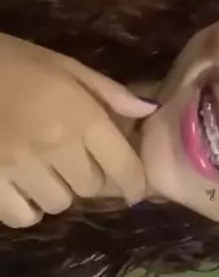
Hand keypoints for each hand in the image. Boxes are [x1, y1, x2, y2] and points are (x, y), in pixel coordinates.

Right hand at [0, 35, 155, 227]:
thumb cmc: (11, 59)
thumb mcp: (64, 65)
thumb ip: (108, 92)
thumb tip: (147, 112)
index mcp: (80, 115)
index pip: (122, 166)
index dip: (134, 183)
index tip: (134, 188)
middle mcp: (55, 146)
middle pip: (90, 188)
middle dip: (90, 178)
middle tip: (78, 164)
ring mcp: (19, 168)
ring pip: (57, 204)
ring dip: (58, 192)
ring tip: (46, 173)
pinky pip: (21, 216)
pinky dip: (27, 208)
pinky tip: (22, 189)